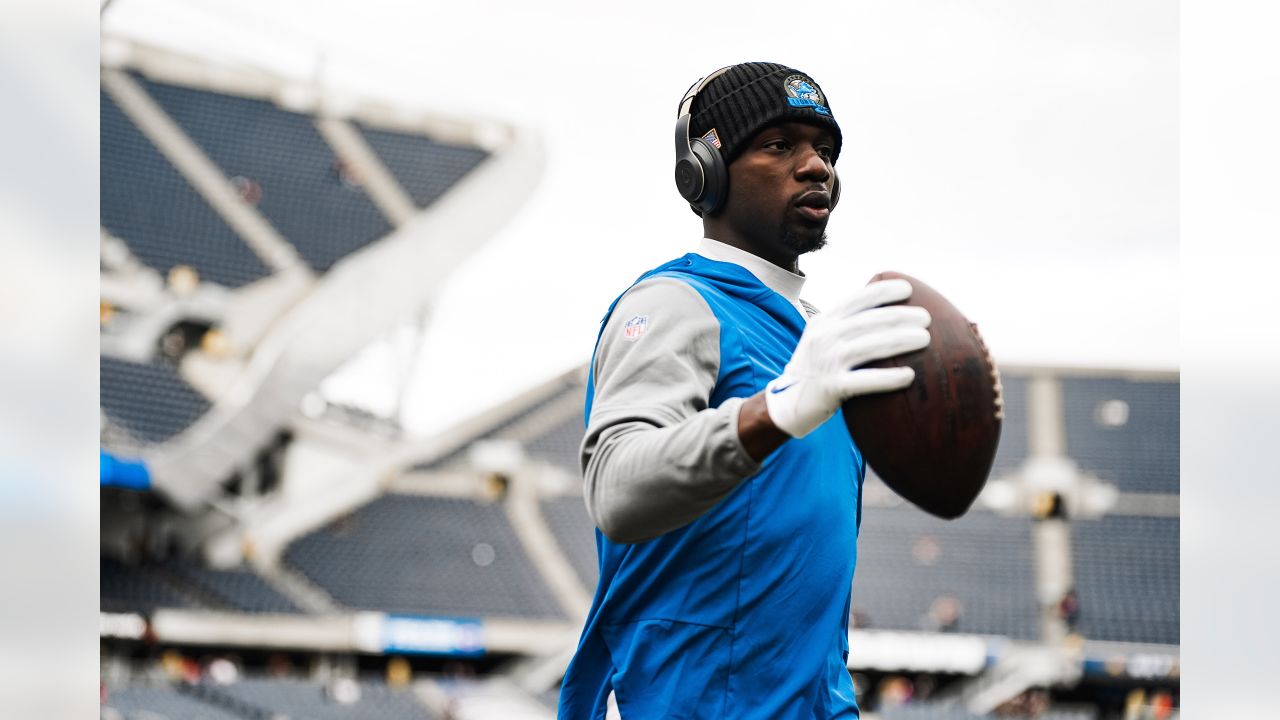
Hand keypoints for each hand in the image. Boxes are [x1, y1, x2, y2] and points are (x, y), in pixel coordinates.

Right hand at [764, 279, 930, 437]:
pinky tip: (909, 376)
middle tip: (926, 318)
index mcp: (824, 321)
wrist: (787, 405)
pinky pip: (867, 380)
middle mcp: (824, 337)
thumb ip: (845, 325)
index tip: (908, 289)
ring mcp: (827, 361)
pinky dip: (890, 378)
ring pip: (872, 345)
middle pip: (871, 320)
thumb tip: (887, 313)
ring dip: (903, 340)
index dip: (884, 291)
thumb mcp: (822, 339)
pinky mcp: (832, 387)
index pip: (858, 298)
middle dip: (902, 316)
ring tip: (926, 339)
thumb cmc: (815, 370)